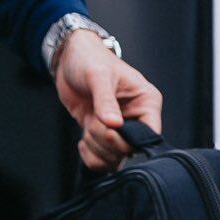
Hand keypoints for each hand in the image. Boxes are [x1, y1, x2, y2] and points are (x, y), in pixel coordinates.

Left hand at [53, 30, 162, 173]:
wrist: (69, 59)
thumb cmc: (90, 59)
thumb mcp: (98, 76)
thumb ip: (106, 101)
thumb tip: (114, 124)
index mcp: (146, 101)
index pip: (150, 133)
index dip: (128, 139)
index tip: (109, 129)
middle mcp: (137, 117)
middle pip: (129, 149)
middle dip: (106, 140)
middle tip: (94, 121)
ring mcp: (120, 129)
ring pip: (115, 158)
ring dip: (96, 147)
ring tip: (89, 124)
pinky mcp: (104, 136)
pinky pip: (102, 160)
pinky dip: (90, 156)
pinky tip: (83, 140)